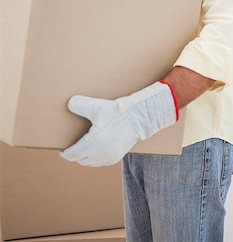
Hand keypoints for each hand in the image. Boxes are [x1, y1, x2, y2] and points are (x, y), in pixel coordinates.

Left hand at [60, 81, 177, 166]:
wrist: (137, 119)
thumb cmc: (117, 113)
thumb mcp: (97, 107)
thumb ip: (81, 105)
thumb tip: (69, 103)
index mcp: (90, 145)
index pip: (72, 155)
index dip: (65, 153)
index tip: (62, 149)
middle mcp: (98, 155)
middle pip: (80, 160)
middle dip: (74, 155)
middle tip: (72, 147)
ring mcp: (107, 157)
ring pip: (90, 162)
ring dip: (84, 157)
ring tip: (82, 149)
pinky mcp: (115, 157)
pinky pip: (100, 162)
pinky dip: (95, 158)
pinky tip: (95, 150)